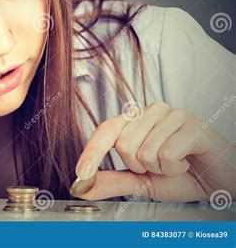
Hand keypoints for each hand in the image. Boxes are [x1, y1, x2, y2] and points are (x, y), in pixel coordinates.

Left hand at [73, 102, 235, 201]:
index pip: (106, 130)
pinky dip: (176, 168)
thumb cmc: (182, 175)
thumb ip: (114, 180)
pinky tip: (187, 162)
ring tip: (176, 163)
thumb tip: (83, 186)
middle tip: (161, 165)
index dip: (92, 152)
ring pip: (145, 152)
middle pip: (124, 146)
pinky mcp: (191, 124)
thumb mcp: (142, 181)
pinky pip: (167, 155)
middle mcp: (150, 112)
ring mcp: (171, 114)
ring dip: (161, 169)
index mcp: (135, 121)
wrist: (218, 179)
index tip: (81, 173)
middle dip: (141, 167)